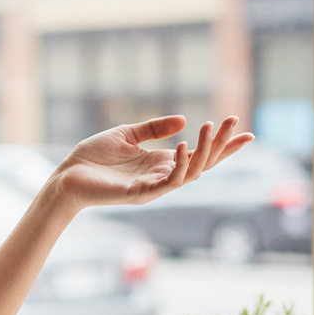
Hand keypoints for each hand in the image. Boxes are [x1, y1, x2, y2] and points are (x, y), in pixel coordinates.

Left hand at [52, 116, 253, 211]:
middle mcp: (161, 177)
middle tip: (234, 122)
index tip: (247, 132)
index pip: (200, 155)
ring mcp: (152, 187)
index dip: (223, 146)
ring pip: (190, 174)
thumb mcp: (126, 134)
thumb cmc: (92, 158)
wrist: (66, 176)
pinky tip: (183, 147)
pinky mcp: (139, 194)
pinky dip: (178, 166)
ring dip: (203, 152)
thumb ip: (154, 128)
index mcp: (160, 163)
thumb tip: (184, 120)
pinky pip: (167, 183)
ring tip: (210, 127)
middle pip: (202, 164)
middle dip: (220, 145)